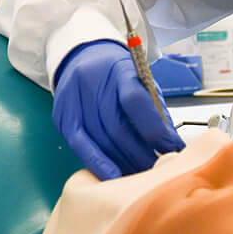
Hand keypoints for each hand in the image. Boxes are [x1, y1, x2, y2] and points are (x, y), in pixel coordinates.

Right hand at [51, 40, 182, 179]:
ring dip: (123, 163)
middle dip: (141, 154)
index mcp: (119, 68)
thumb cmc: (119, 76)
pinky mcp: (61, 115)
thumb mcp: (142, 83)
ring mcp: (72, 98)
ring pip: (99, 140)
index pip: (135, 100)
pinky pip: (80, 145)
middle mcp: (91, 80)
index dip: (154, 130)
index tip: (170, 148)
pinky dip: (98, 163)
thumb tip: (171, 147)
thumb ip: (155, 112)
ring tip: (140, 174)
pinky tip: (114, 175)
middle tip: (157, 171)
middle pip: (117, 127)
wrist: (85, 58)